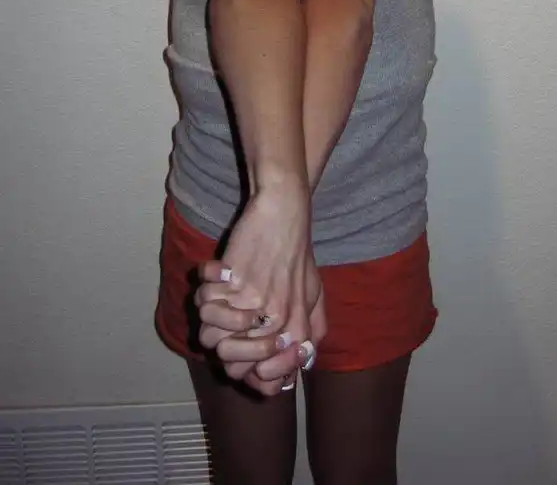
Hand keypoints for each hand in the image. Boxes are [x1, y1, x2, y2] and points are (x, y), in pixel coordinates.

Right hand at [196, 243, 326, 395]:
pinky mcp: (236, 281)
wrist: (285, 214)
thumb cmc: (297, 254)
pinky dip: (207, 283)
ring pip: (208, 335)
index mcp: (298, 331)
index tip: (241, 345)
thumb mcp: (314, 297)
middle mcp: (278, 323)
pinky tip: (221, 269)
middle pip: (229, 364)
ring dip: (210, 312)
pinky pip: (203, 300)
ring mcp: (255, 303)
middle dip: (222, 342)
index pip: (265, 382)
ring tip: (223, 291)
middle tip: (228, 314)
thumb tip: (291, 368)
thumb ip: (308, 333)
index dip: (246, 371)